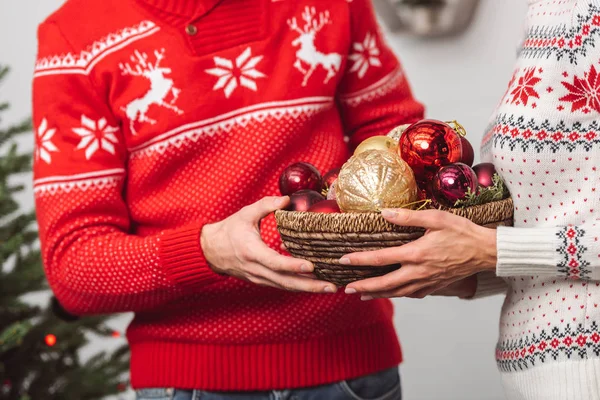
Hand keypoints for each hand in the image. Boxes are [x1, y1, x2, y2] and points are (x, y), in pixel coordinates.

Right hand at [201, 196, 336, 292]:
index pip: (275, 262)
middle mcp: (256, 269)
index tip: (311, 266)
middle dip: (310, 286)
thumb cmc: (229, 230)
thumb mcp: (245, 213)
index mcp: (251, 252)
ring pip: (286, 287)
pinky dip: (299, 286)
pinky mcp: (262, 280)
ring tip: (330, 288)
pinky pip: (282, 285)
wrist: (210, 251)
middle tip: (332, 287)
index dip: (293, 265)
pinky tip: (316, 285)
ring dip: (308, 289)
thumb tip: (287, 199)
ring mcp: (259, 277)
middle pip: (286, 282)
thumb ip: (266, 205)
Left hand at [343, 208, 495, 299]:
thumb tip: (385, 212)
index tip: (344, 259)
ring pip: (396, 292)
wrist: (486, 252)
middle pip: (384, 283)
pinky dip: (397, 295)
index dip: (360, 260)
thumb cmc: (462, 232)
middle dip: (363, 286)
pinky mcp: (434, 287)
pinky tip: (391, 293)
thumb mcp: (436, 218)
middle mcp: (419, 272)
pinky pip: (411, 294)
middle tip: (346, 288)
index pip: (381, 259)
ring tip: (361, 295)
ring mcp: (426, 282)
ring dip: (377, 294)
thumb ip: (408, 217)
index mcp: (416, 254)